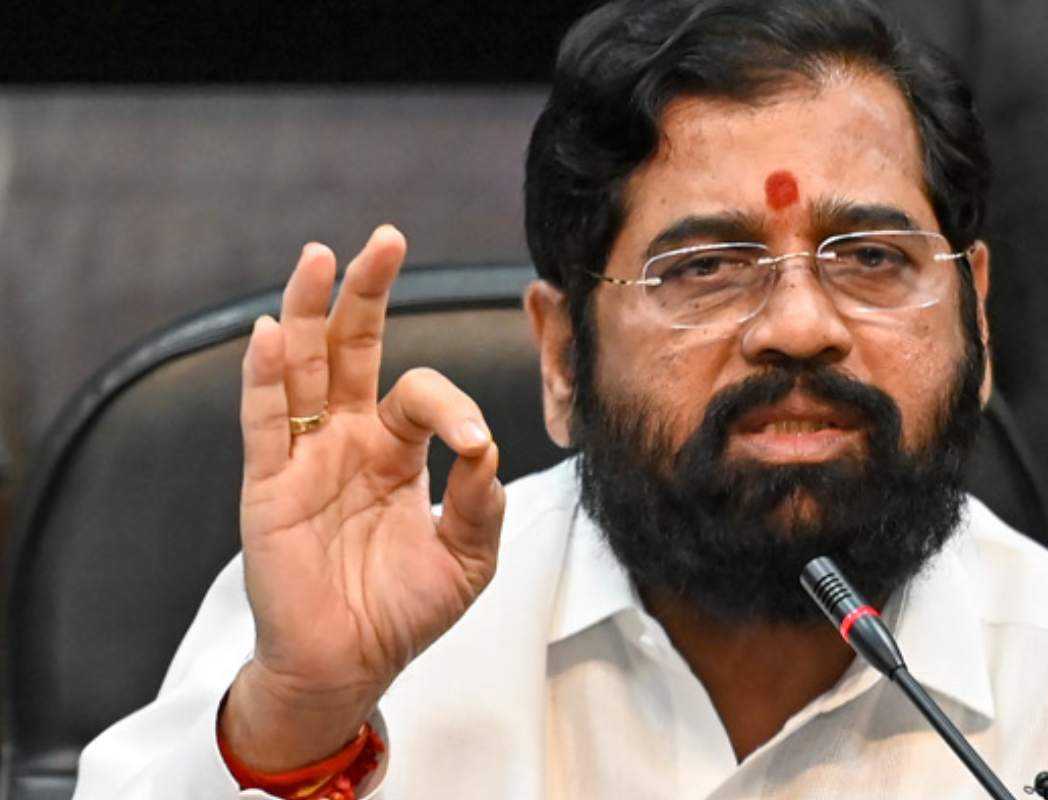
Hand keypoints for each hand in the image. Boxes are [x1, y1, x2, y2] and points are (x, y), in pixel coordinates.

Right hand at [221, 226, 504, 769]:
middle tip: (387, 239)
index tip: (473, 443)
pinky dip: (266, 377)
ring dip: (309, 311)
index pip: (422, 394)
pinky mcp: (268, 485)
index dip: (452, 407)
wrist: (350, 665)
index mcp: (396, 448)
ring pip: (302, 368)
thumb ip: (480, 503)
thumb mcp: (467, 558)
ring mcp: (304, 456)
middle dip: (368, 292)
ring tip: (321, 256)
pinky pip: (264, 422)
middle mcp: (347, 438)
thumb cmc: (404, 609)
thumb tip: (485, 448)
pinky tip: (275, 333)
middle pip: (352, 348)